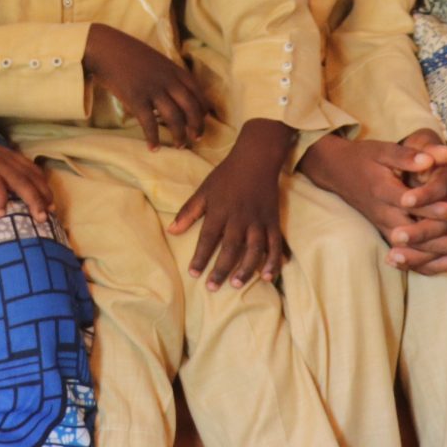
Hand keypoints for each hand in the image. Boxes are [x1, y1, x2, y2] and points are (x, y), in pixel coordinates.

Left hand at [0, 117, 53, 218]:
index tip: (1, 214)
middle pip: (18, 178)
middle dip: (32, 198)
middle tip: (41, 218)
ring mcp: (3, 156)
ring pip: (28, 172)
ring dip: (41, 190)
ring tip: (51, 208)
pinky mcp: (8, 155)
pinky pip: (29, 166)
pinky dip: (40, 179)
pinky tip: (47, 193)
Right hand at [83, 23, 212, 148]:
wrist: (106, 48)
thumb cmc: (128, 54)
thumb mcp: (156, 61)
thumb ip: (168, 75)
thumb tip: (175, 94)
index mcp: (174, 70)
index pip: (198, 92)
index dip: (203, 109)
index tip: (204, 121)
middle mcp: (168, 80)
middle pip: (191, 107)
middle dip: (197, 126)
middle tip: (196, 139)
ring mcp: (153, 89)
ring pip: (174, 118)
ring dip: (179, 135)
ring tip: (179, 146)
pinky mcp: (136, 99)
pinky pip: (150, 123)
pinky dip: (153, 138)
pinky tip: (154, 148)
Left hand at [168, 119, 289, 288]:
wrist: (256, 159)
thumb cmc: (226, 176)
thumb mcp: (204, 190)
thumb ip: (189, 212)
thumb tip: (171, 230)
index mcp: (220, 211)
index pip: (208, 238)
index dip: (200, 257)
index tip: (194, 274)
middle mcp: (239, 218)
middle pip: (230, 247)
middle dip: (221, 269)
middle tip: (213, 287)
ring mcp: (258, 220)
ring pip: (253, 249)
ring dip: (246, 268)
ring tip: (238, 284)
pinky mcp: (273, 221)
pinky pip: (275, 244)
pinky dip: (273, 261)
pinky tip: (268, 276)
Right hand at [298, 131, 446, 273]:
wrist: (336, 171)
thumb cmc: (363, 158)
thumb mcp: (383, 150)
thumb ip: (408, 155)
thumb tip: (433, 158)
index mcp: (382, 190)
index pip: (410, 204)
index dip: (433, 208)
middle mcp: (382, 213)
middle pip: (411, 234)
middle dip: (438, 240)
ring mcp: (382, 226)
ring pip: (408, 250)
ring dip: (435, 256)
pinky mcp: (384, 233)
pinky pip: (404, 256)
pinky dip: (424, 264)